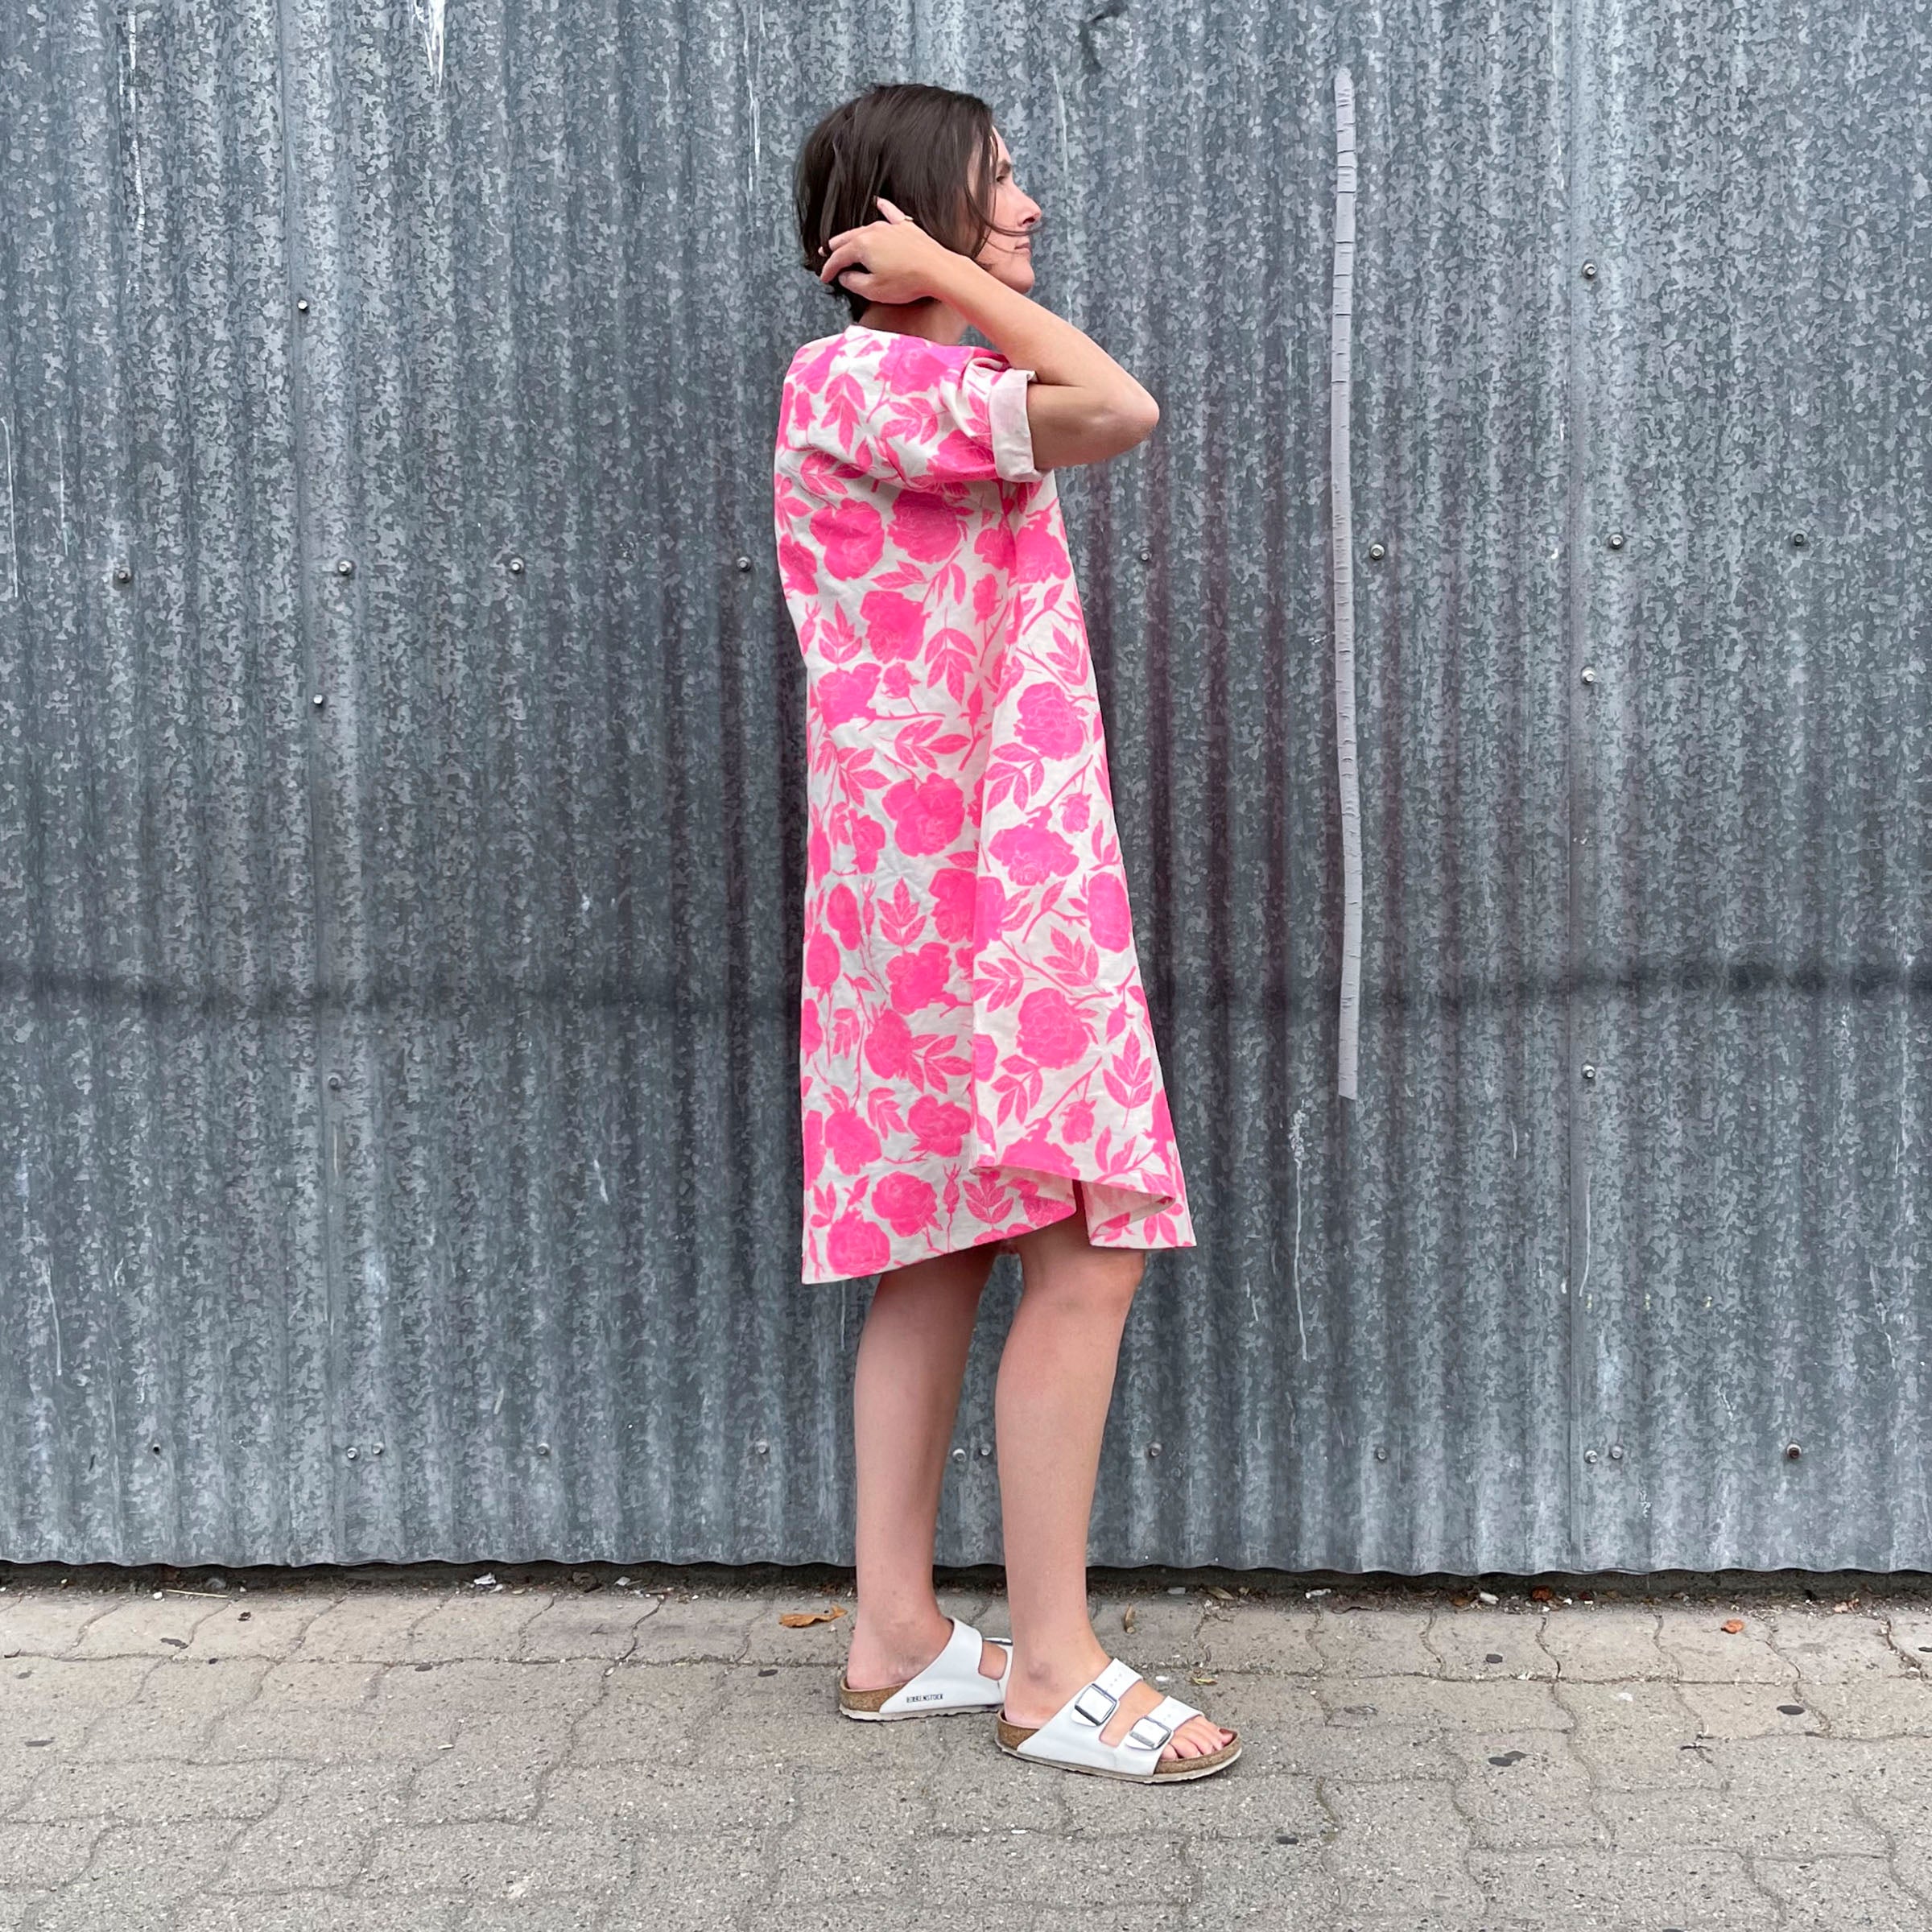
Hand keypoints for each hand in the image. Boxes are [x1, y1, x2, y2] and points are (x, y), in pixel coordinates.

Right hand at [816, 197, 956, 304]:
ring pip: (865, 228)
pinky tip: (878, 202)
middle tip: (826, 253)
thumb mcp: (873, 290)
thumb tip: (845, 277)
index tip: (825, 277)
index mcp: (862, 246)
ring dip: (852, 234)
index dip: (829, 269)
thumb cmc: (907, 281)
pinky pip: (890, 213)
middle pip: (848, 239)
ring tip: (844, 239)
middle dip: (835, 248)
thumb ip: (854, 283)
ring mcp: (890, 227)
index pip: (838, 258)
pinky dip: (883, 207)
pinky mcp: (906, 227)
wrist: (937, 270)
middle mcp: (874, 232)